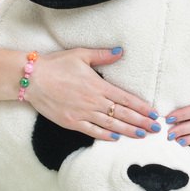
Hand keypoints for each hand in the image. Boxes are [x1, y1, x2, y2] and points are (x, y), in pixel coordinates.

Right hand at [25, 47, 160, 140]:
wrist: (33, 78)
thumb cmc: (56, 64)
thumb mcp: (81, 54)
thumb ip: (103, 55)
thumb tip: (121, 51)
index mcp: (98, 85)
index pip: (126, 99)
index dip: (142, 107)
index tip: (154, 113)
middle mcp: (93, 102)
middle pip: (123, 114)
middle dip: (141, 122)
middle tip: (156, 128)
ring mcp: (82, 114)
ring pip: (110, 125)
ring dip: (128, 131)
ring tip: (142, 135)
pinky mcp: (71, 122)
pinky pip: (92, 131)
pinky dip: (104, 136)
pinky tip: (115, 139)